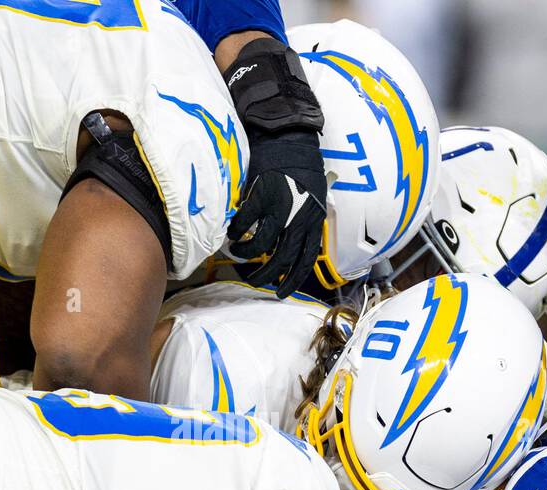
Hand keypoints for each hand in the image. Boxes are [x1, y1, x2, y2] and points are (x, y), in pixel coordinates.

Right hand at [227, 130, 326, 296]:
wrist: (291, 139)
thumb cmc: (301, 167)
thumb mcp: (313, 198)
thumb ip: (304, 221)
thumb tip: (291, 242)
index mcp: (313, 221)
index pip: (305, 260)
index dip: (293, 280)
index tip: (282, 293)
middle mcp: (298, 219)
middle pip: (282, 259)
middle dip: (267, 276)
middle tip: (254, 282)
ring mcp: (280, 208)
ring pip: (262, 245)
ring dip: (248, 254)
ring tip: (238, 252)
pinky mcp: (262, 196)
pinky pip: (246, 223)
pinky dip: (238, 231)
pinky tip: (233, 233)